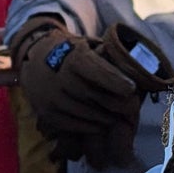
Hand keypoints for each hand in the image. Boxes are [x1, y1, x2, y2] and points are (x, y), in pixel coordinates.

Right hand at [14, 18, 140, 167]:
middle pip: (98, 98)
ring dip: (108, 118)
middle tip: (131, 108)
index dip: (116, 82)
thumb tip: (139, 70)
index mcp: (74, 58)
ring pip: (90, 115)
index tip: (131, 89)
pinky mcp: (47, 114)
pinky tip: (100, 121)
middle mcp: (61, 78)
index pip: (98, 72)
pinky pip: (78, 127)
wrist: (34, 57)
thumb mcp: (89, 45)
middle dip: (118, 105)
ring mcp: (52, 98)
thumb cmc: (72, 52)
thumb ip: (109, 56)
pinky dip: (93, 126)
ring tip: (117, 116)